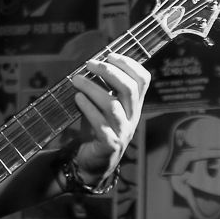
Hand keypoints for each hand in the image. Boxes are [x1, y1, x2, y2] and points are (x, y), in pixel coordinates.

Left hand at [67, 53, 148, 183]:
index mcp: (134, 105)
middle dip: (109, 72)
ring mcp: (122, 132)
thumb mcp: (103, 106)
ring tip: (76, 80)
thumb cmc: (97, 129)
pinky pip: (101, 125)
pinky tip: (77, 99)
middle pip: (129, 89)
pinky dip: (88, 109)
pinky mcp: (110, 145)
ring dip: (93, 89)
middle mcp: (132, 117)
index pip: (143, 80)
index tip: (110, 55)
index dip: (129, 64)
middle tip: (90, 63)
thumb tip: (91, 63)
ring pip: (112, 106)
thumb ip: (102, 88)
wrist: (94, 164)